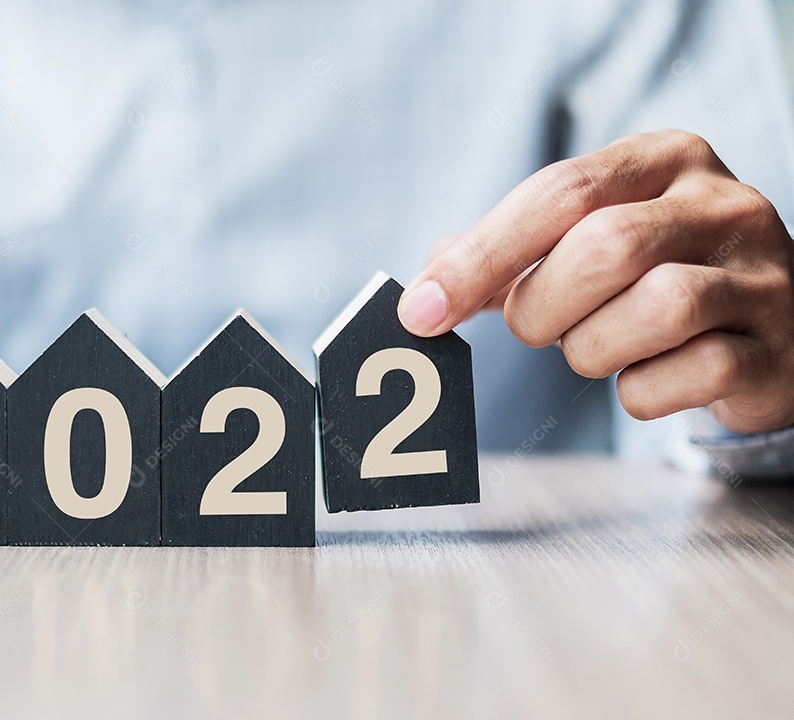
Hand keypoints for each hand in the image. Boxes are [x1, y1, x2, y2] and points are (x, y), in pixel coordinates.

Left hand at [397, 130, 793, 433]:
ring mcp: (763, 275)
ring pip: (656, 309)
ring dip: (593, 348)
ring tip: (600, 345)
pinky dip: (643, 391)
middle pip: (604, 247)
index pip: (559, 191)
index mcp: (663, 159)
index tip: (421, 310)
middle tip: (535, 326)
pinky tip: (648, 375)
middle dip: (541, 306)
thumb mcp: (586, 235)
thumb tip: (425, 289)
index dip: (481, 255)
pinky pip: (691, 376)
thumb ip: (507, 250)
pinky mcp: (776, 349)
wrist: (766, 324)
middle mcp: (723, 204)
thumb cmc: (651, 274)